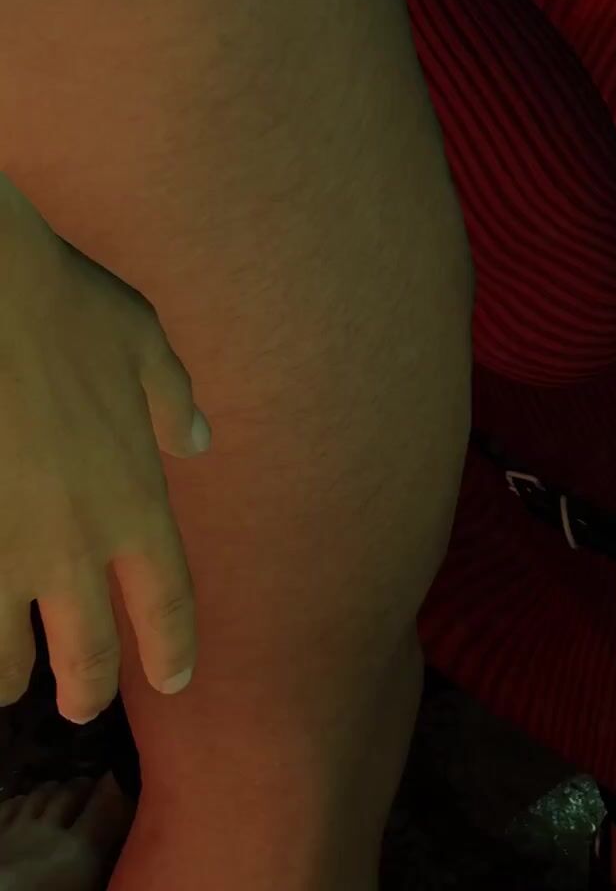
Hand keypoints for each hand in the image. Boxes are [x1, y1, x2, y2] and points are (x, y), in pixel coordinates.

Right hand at [0, 178, 210, 725]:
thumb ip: (172, 400)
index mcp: (136, 500)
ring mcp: (7, 556)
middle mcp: (76, 546)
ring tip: (12, 682)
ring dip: (10, 678)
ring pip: (4, 662)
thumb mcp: (143, 344)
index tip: (173, 680)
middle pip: (87, 656)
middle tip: (80, 704)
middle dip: (85, 691)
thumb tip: (199, 438)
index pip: (166, 603)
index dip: (172, 649)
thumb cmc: (66, 309)